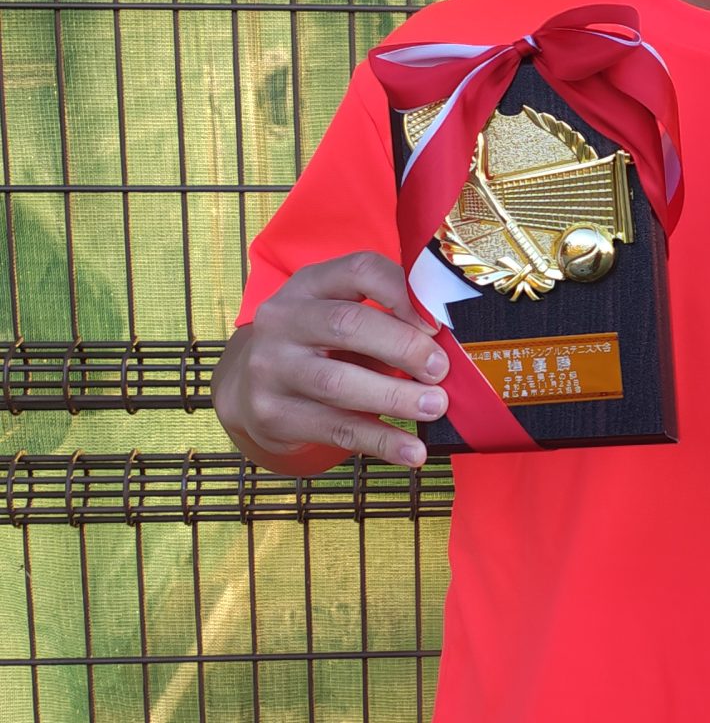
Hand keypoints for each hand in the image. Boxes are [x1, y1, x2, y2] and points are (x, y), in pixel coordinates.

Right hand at [212, 252, 448, 470]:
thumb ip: (383, 320)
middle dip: (402, 347)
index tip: (438, 323)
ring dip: (395, 397)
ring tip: (435, 407)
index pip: (359, 270)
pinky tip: (413, 452)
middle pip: (347, 325)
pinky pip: (336, 429)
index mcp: (310, 285)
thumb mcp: (337, 316)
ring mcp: (272, 367)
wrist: (246, 388)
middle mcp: (283, 319)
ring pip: (338, 383)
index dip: (403, 293)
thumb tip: (449, 349)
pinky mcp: (273, 413)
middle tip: (440, 370)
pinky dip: (381, 442)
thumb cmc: (315, 346)